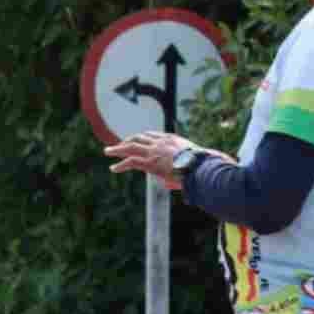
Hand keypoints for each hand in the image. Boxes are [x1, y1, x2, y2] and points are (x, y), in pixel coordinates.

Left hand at [103, 131, 223, 190]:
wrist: (202, 168)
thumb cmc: (206, 166)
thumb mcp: (200, 163)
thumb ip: (194, 164)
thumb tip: (184, 177)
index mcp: (174, 140)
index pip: (155, 135)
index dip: (144, 137)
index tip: (137, 139)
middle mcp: (162, 142)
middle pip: (140, 138)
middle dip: (128, 140)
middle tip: (119, 144)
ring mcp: (155, 151)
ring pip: (131, 147)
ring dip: (118, 149)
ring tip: (108, 151)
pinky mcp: (150, 162)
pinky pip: (130, 162)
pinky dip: (120, 165)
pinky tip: (113, 168)